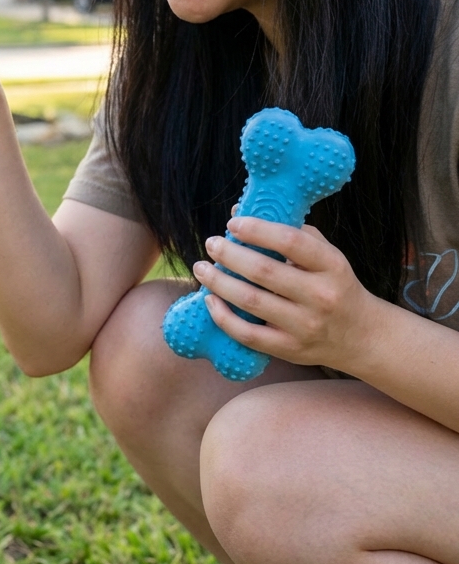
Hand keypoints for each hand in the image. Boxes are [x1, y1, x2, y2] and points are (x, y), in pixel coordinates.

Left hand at [191, 215, 379, 373]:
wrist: (362, 336)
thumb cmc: (335, 285)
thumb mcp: (326, 256)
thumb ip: (290, 233)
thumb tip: (238, 214)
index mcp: (332, 266)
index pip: (290, 241)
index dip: (257, 230)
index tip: (232, 223)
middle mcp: (320, 296)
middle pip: (263, 271)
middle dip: (229, 254)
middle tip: (211, 243)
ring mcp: (305, 326)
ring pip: (251, 301)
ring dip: (219, 282)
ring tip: (201, 268)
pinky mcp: (290, 349)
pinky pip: (248, 334)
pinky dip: (223, 317)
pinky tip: (210, 299)